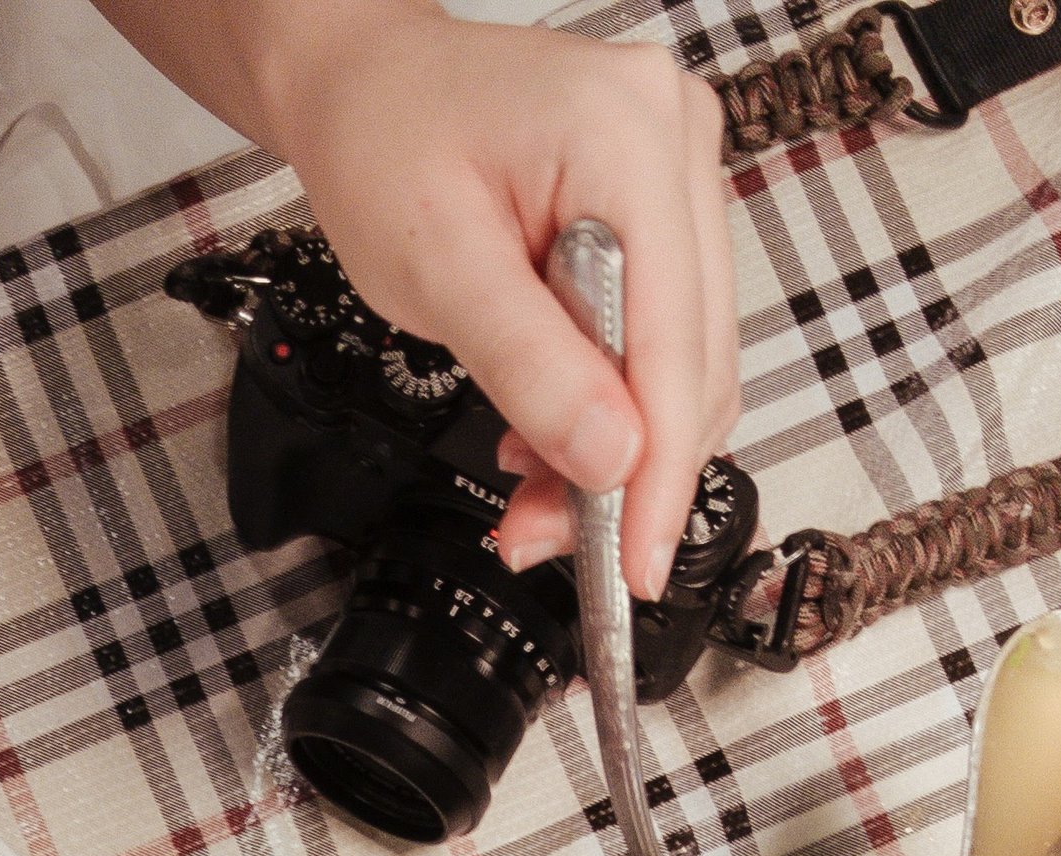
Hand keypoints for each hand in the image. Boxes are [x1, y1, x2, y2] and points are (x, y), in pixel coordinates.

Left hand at [254, 1, 738, 599]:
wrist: (366, 86)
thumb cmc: (385, 143)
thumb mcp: (438, 270)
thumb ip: (530, 367)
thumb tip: (613, 459)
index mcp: (627, 135)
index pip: (675, 339)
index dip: (659, 472)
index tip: (632, 564)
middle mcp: (673, 140)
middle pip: (694, 357)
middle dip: (626, 471)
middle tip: (545, 537)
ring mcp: (676, 170)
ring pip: (683, 360)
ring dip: (615, 447)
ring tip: (531, 491)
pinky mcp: (659, 206)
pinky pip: (659, 333)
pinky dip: (608, 403)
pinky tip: (547, 429)